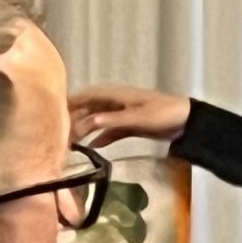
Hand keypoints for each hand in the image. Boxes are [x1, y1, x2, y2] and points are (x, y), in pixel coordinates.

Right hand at [69, 85, 192, 146]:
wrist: (188, 122)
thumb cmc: (164, 114)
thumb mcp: (137, 118)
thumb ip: (112, 120)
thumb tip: (86, 122)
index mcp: (116, 95)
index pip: (86, 96)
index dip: (70, 104)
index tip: (53, 115)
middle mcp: (116, 102)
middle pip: (89, 109)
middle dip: (74, 120)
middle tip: (58, 135)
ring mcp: (123, 114)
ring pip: (98, 120)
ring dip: (85, 130)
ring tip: (70, 143)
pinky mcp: (131, 126)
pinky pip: (110, 131)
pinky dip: (101, 137)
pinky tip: (92, 147)